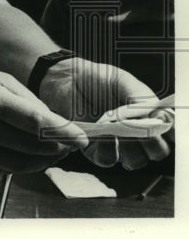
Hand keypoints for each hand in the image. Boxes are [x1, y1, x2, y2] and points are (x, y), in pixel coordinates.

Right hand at [0, 64, 87, 174]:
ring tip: (55, 151)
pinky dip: (21, 163)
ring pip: (20, 164)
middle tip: (70, 143)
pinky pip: (2, 169)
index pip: (33, 122)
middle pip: (30, 147)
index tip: (81, 138)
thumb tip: (54, 124)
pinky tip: (29, 154)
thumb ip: (26, 100)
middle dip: (57, 147)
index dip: (62, 132)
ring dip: (43, 160)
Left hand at [38, 57, 170, 169]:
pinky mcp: (94, 150)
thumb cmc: (98, 79)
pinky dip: (107, 148)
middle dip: (153, 141)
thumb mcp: (124, 82)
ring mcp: (117, 145)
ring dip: (130, 146)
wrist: (68, 78)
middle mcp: (137, 136)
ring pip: (135, 160)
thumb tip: (157, 117)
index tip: (164, 121)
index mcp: (149, 119)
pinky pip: (107, 160)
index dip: (171, 132)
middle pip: (157, 152)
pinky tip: (104, 133)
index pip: (170, 135)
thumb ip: (141, 99)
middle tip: (142, 127)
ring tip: (118, 127)